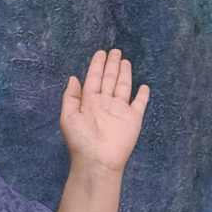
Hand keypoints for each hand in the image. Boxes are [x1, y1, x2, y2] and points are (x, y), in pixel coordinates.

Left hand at [59, 49, 149, 174]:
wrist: (97, 161)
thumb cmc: (81, 140)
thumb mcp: (68, 117)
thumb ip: (70, 97)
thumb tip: (73, 78)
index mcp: (89, 102)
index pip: (93, 79)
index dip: (96, 66)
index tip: (100, 53)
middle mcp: (104, 104)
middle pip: (109, 79)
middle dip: (111, 65)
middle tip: (115, 51)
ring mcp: (119, 110)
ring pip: (123, 87)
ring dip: (124, 74)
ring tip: (125, 60)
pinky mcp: (133, 118)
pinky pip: (139, 104)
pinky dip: (142, 95)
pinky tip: (143, 86)